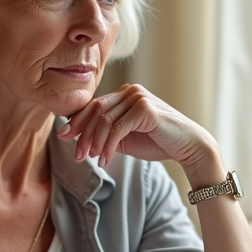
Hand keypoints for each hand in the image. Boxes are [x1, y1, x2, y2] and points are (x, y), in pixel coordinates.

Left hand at [57, 84, 222, 185]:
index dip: (77, 121)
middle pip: (95, 111)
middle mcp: (130, 91)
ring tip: (93, 160)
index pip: (94, 105)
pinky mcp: (144, 108)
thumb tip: (78, 137)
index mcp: (125, 94)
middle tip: (78, 155)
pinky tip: (106, 160)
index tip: (64, 137)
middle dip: (83, 134)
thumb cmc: (158, 142)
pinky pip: (117, 129)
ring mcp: (138, 97)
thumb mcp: (125, 138)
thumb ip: (106, 133)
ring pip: (104, 120)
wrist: (187, 147)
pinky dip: (108, 146)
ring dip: (95, 143)